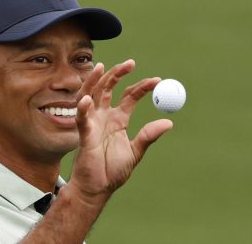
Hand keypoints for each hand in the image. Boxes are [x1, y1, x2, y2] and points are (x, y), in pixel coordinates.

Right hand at [70, 59, 172, 199]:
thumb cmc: (113, 171)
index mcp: (118, 119)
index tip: (157, 81)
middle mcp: (104, 116)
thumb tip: (169, 122)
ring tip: (102, 67)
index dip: (142, 87)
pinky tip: (87, 100)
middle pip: (109, 88)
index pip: (130, 96)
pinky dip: (83, 108)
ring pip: (91, 95)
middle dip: (118, 74)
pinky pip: (82, 119)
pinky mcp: (84, 134)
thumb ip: (148, 136)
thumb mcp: (135, 152)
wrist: (98, 187)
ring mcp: (93, 123)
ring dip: (95, 81)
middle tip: (131, 63)